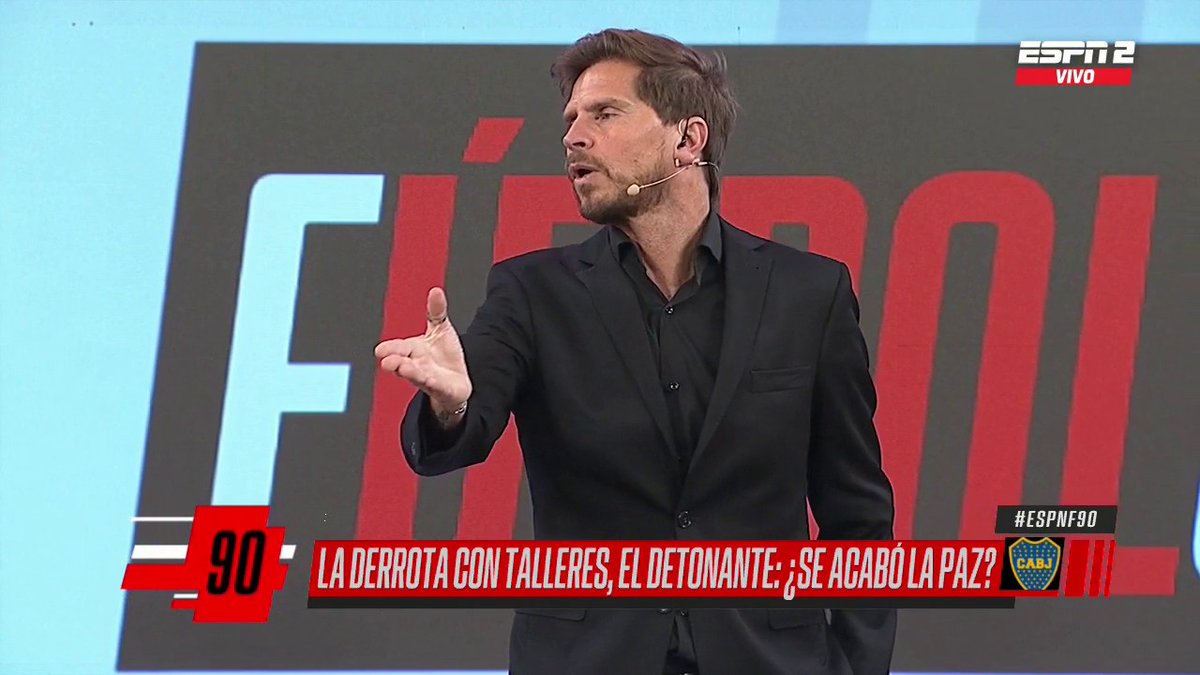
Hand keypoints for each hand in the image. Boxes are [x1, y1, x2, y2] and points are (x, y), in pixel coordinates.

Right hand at [375, 287, 472, 420]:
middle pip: (403, 362)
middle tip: (387, 360)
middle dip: (394, 361)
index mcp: (413, 349)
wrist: (456, 381)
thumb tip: (436, 290)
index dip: (390, 348)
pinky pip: (434, 384)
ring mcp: (427, 377)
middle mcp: (416, 365)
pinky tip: (429, 379)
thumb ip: (436, 311)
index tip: (380, 350)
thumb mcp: (441, 329)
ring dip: (410, 372)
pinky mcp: (440, 388)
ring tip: (403, 368)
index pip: (399, 347)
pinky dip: (431, 382)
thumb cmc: (444, 356)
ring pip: (416, 375)